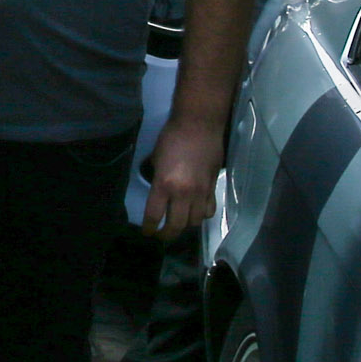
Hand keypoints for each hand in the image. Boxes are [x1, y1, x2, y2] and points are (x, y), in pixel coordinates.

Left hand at [143, 113, 224, 237]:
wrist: (199, 126)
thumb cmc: (172, 138)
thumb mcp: (156, 159)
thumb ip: (158, 180)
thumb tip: (159, 192)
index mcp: (164, 185)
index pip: (154, 216)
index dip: (149, 228)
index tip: (147, 233)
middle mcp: (183, 193)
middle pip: (176, 226)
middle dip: (166, 235)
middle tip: (161, 235)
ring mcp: (200, 192)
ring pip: (194, 222)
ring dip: (185, 226)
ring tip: (178, 223)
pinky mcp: (213, 188)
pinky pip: (208, 210)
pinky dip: (201, 215)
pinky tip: (195, 212)